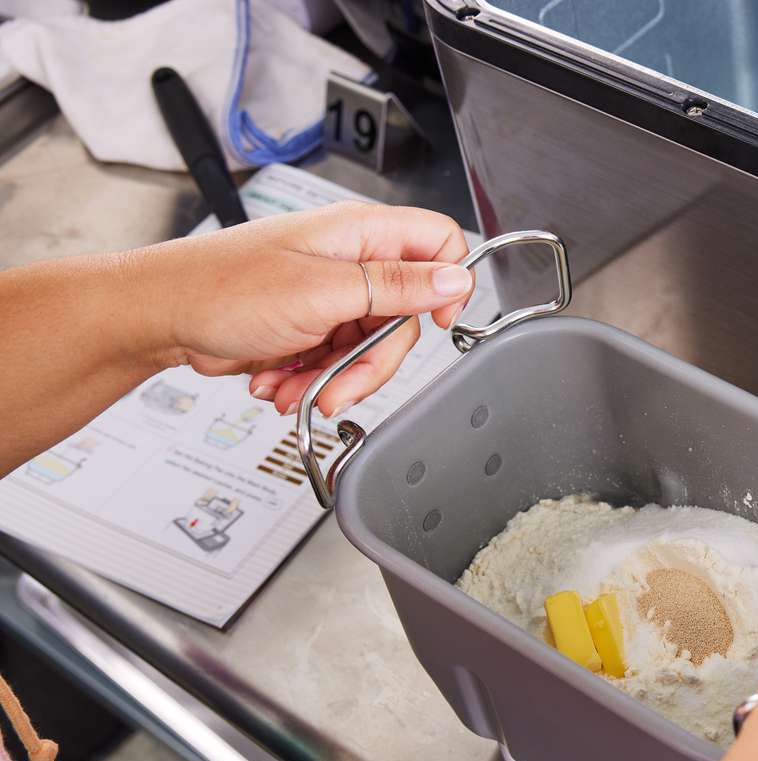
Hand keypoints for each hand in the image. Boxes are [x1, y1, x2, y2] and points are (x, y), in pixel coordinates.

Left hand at [143, 201, 473, 416]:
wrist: (159, 318)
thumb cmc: (219, 288)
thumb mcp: (321, 291)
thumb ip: (396, 286)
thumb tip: (455, 279)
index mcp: (359, 234)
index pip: (438, 242)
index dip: (448, 283)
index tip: (434, 322)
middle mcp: (350, 261)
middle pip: (406, 316)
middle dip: (374, 361)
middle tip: (342, 382)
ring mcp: (331, 296)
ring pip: (372, 348)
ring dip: (338, 379)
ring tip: (299, 386)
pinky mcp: (312, 328)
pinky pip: (339, 362)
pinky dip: (314, 381)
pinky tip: (283, 382)